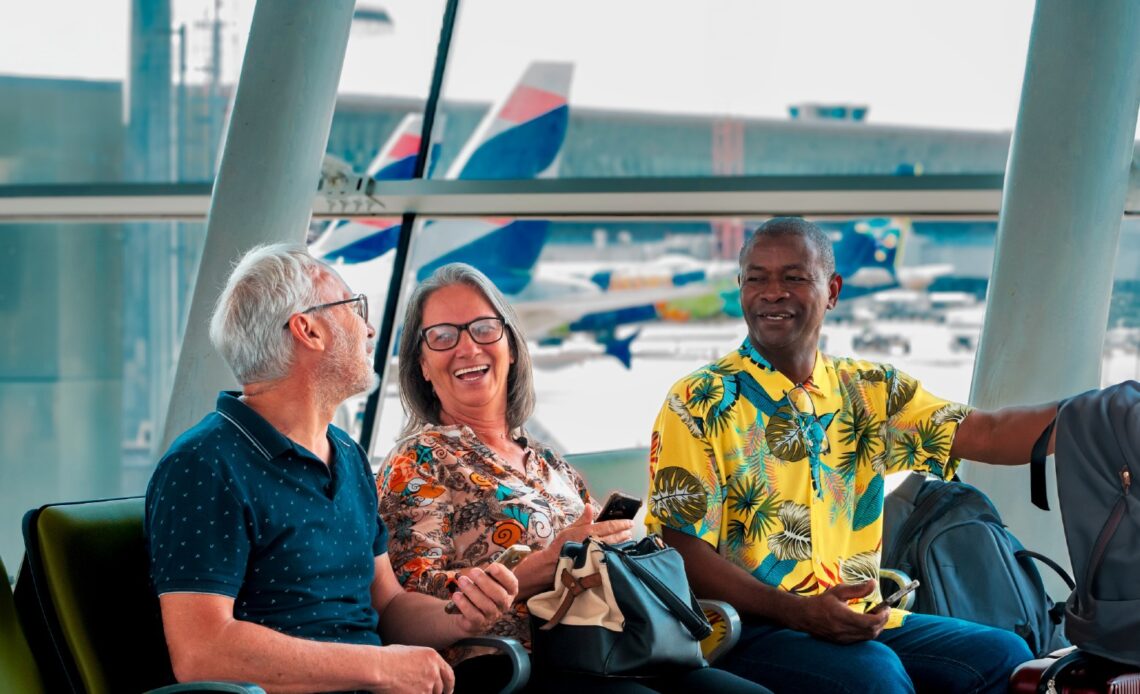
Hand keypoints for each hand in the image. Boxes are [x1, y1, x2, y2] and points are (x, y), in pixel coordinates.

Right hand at [373, 644, 453, 693]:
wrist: (378, 667)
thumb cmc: (387, 659)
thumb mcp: (411, 653)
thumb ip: (423, 663)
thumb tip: (424, 672)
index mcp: (433, 657)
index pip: (448, 674)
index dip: (449, 684)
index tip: (447, 691)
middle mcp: (433, 671)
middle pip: (440, 688)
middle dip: (435, 693)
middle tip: (426, 693)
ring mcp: (428, 685)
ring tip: (407, 689)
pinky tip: (402, 692)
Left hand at [449, 563, 518, 634]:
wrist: (471, 615)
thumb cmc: (482, 591)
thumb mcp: (488, 581)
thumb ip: (490, 573)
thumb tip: (489, 566)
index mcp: (510, 591)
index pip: (512, 584)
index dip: (503, 575)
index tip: (493, 566)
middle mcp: (504, 605)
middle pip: (499, 595)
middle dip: (485, 582)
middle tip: (473, 572)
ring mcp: (493, 616)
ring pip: (485, 605)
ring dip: (472, 591)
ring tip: (462, 580)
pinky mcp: (479, 624)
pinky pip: (473, 615)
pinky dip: (464, 604)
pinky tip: (457, 595)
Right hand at [512, 505, 634, 599]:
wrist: (552, 564)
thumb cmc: (560, 545)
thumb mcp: (569, 528)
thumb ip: (582, 519)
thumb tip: (589, 506)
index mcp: (587, 532)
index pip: (608, 526)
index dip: (620, 524)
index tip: (629, 522)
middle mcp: (592, 542)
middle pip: (613, 536)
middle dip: (624, 533)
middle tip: (631, 530)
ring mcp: (595, 553)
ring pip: (613, 546)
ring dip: (622, 542)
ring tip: (629, 539)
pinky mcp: (595, 562)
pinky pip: (608, 555)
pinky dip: (616, 552)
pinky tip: (621, 551)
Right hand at [791, 580, 888, 643]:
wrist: (804, 616)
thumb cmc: (821, 602)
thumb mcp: (838, 591)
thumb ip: (857, 588)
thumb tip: (874, 583)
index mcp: (843, 616)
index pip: (870, 621)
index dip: (882, 616)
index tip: (886, 607)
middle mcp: (844, 630)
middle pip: (872, 631)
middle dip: (882, 621)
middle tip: (884, 611)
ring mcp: (844, 639)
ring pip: (868, 637)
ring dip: (877, 627)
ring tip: (876, 615)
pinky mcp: (843, 643)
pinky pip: (861, 639)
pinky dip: (868, 632)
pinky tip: (866, 622)